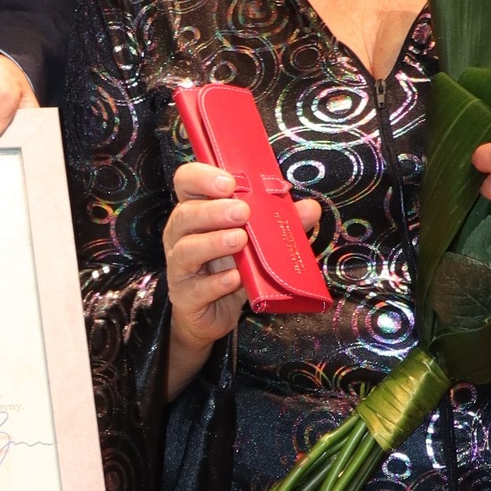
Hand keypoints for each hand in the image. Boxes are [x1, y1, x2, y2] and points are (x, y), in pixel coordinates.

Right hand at [163, 161, 320, 394]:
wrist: (212, 314)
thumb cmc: (230, 267)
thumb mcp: (256, 242)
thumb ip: (280, 222)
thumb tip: (311, 208)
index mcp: (196, 212)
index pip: (186, 182)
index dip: (202, 177)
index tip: (229, 182)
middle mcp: (180, 236)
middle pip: (185, 215)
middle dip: (213, 211)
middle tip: (243, 212)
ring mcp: (179, 267)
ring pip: (186, 250)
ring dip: (213, 243)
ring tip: (240, 240)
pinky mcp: (185, 297)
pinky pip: (197, 288)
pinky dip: (216, 282)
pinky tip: (235, 278)